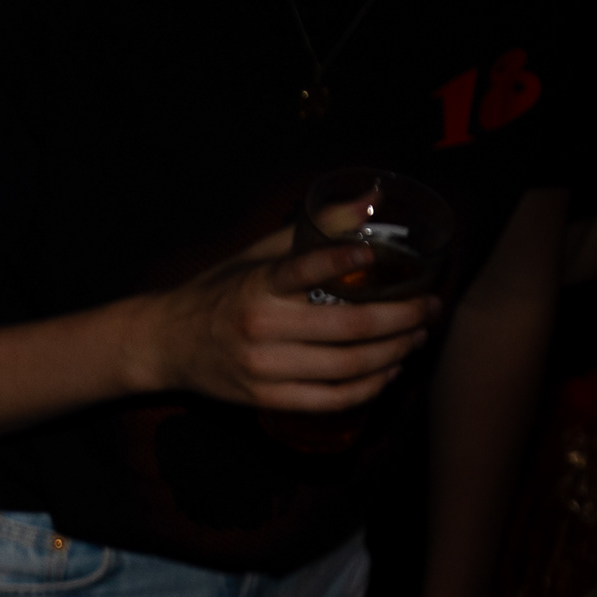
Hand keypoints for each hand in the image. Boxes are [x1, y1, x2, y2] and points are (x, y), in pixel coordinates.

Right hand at [143, 241, 438, 411]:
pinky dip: (369, 387)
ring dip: (395, 352)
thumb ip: (314, 230)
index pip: (303, 269)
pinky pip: (331, 398)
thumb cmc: (218, 293)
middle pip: (349, 327)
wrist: (165, 343)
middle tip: (431, 307)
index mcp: (257, 284)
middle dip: (403, 318)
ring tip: (417, 338)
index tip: (377, 256)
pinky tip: (389, 372)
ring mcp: (263, 367)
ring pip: (348, 366)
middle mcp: (261, 326)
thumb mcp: (256, 255)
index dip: (342, 261)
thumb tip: (370, 198)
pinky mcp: (266, 399)